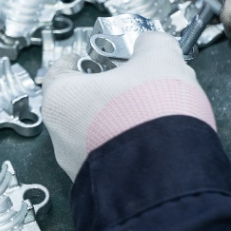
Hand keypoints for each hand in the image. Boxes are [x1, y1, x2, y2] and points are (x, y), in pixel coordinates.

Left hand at [42, 32, 215, 180]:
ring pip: (100, 131)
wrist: (169, 178)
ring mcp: (81, 167)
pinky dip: (133, 144)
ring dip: (124, 118)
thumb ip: (152, 43)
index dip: (85, 56)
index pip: (62, 69)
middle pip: (82, 101)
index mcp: (61, 99)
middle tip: (138, 79)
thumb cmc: (151, 117)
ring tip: (158, 110)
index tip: (99, 53)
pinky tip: (159, 137)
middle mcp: (61, 137)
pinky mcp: (104, 188)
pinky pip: (116, 156)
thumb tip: (151, 42)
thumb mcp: (160, 58)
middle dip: (112, 88)